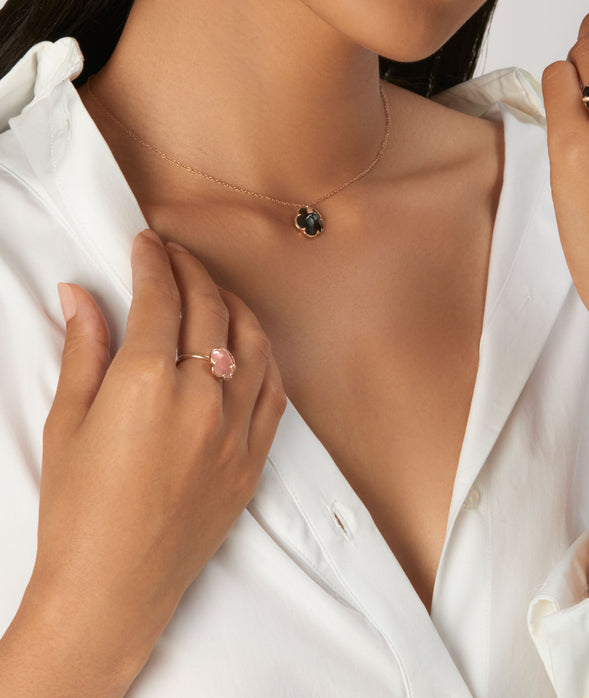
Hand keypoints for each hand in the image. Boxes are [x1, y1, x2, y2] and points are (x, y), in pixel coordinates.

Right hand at [17, 231, 285, 689]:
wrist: (111, 591)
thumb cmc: (78, 512)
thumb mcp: (68, 422)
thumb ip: (84, 348)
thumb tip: (79, 294)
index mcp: (149, 383)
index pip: (162, 295)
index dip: (153, 260)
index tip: (146, 244)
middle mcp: (202, 396)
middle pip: (210, 306)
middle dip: (191, 269)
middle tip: (174, 255)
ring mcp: (236, 428)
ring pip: (253, 339)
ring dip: (233, 302)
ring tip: (212, 289)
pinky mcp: (254, 458)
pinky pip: (274, 388)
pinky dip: (263, 353)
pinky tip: (248, 342)